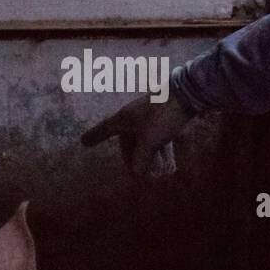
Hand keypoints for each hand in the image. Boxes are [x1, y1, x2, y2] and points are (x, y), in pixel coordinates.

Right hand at [80, 92, 194, 177]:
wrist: (186, 95)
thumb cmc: (161, 117)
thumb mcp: (149, 141)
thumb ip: (141, 159)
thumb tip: (137, 173)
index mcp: (124, 119)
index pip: (104, 129)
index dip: (94, 136)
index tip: (83, 142)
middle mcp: (133, 117)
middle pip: (128, 141)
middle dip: (134, 159)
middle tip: (138, 174)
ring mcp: (149, 118)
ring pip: (145, 142)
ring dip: (150, 158)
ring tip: (157, 174)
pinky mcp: (164, 119)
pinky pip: (158, 139)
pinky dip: (161, 152)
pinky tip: (169, 165)